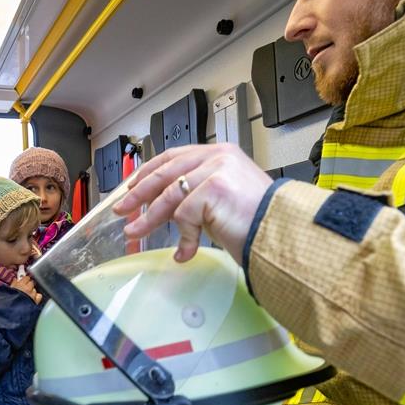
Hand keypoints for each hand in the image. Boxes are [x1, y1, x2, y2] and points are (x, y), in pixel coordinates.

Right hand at [11, 275, 42, 304]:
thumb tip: (15, 280)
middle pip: (31, 283)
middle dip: (29, 285)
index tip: (24, 281)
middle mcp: (27, 288)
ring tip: (27, 296)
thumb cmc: (10, 301)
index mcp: (20, 284)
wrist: (14, 311)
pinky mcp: (35, 301)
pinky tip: (33, 298)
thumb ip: (13, 284)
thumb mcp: (9, 290)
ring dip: (32, 292)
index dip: (25, 279)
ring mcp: (32, 295)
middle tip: (25, 289)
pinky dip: (37, 296)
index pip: (26, 278)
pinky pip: (39, 296)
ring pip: (34, 290)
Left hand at [112, 144, 272, 261]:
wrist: (282, 233)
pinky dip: (182, 238)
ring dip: (148, 219)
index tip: (131, 186)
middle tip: (122, 209)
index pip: (173, 157)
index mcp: (220, 153)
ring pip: (168, 196)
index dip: (148, 172)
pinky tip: (185, 252)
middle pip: (164, 173)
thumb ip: (196, 193)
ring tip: (135, 233)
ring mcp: (216, 169)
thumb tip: (161, 206)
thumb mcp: (222, 199)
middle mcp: (217, 156)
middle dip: (138, 193)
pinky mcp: (213, 188)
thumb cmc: (259, 221)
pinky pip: (183, 216)